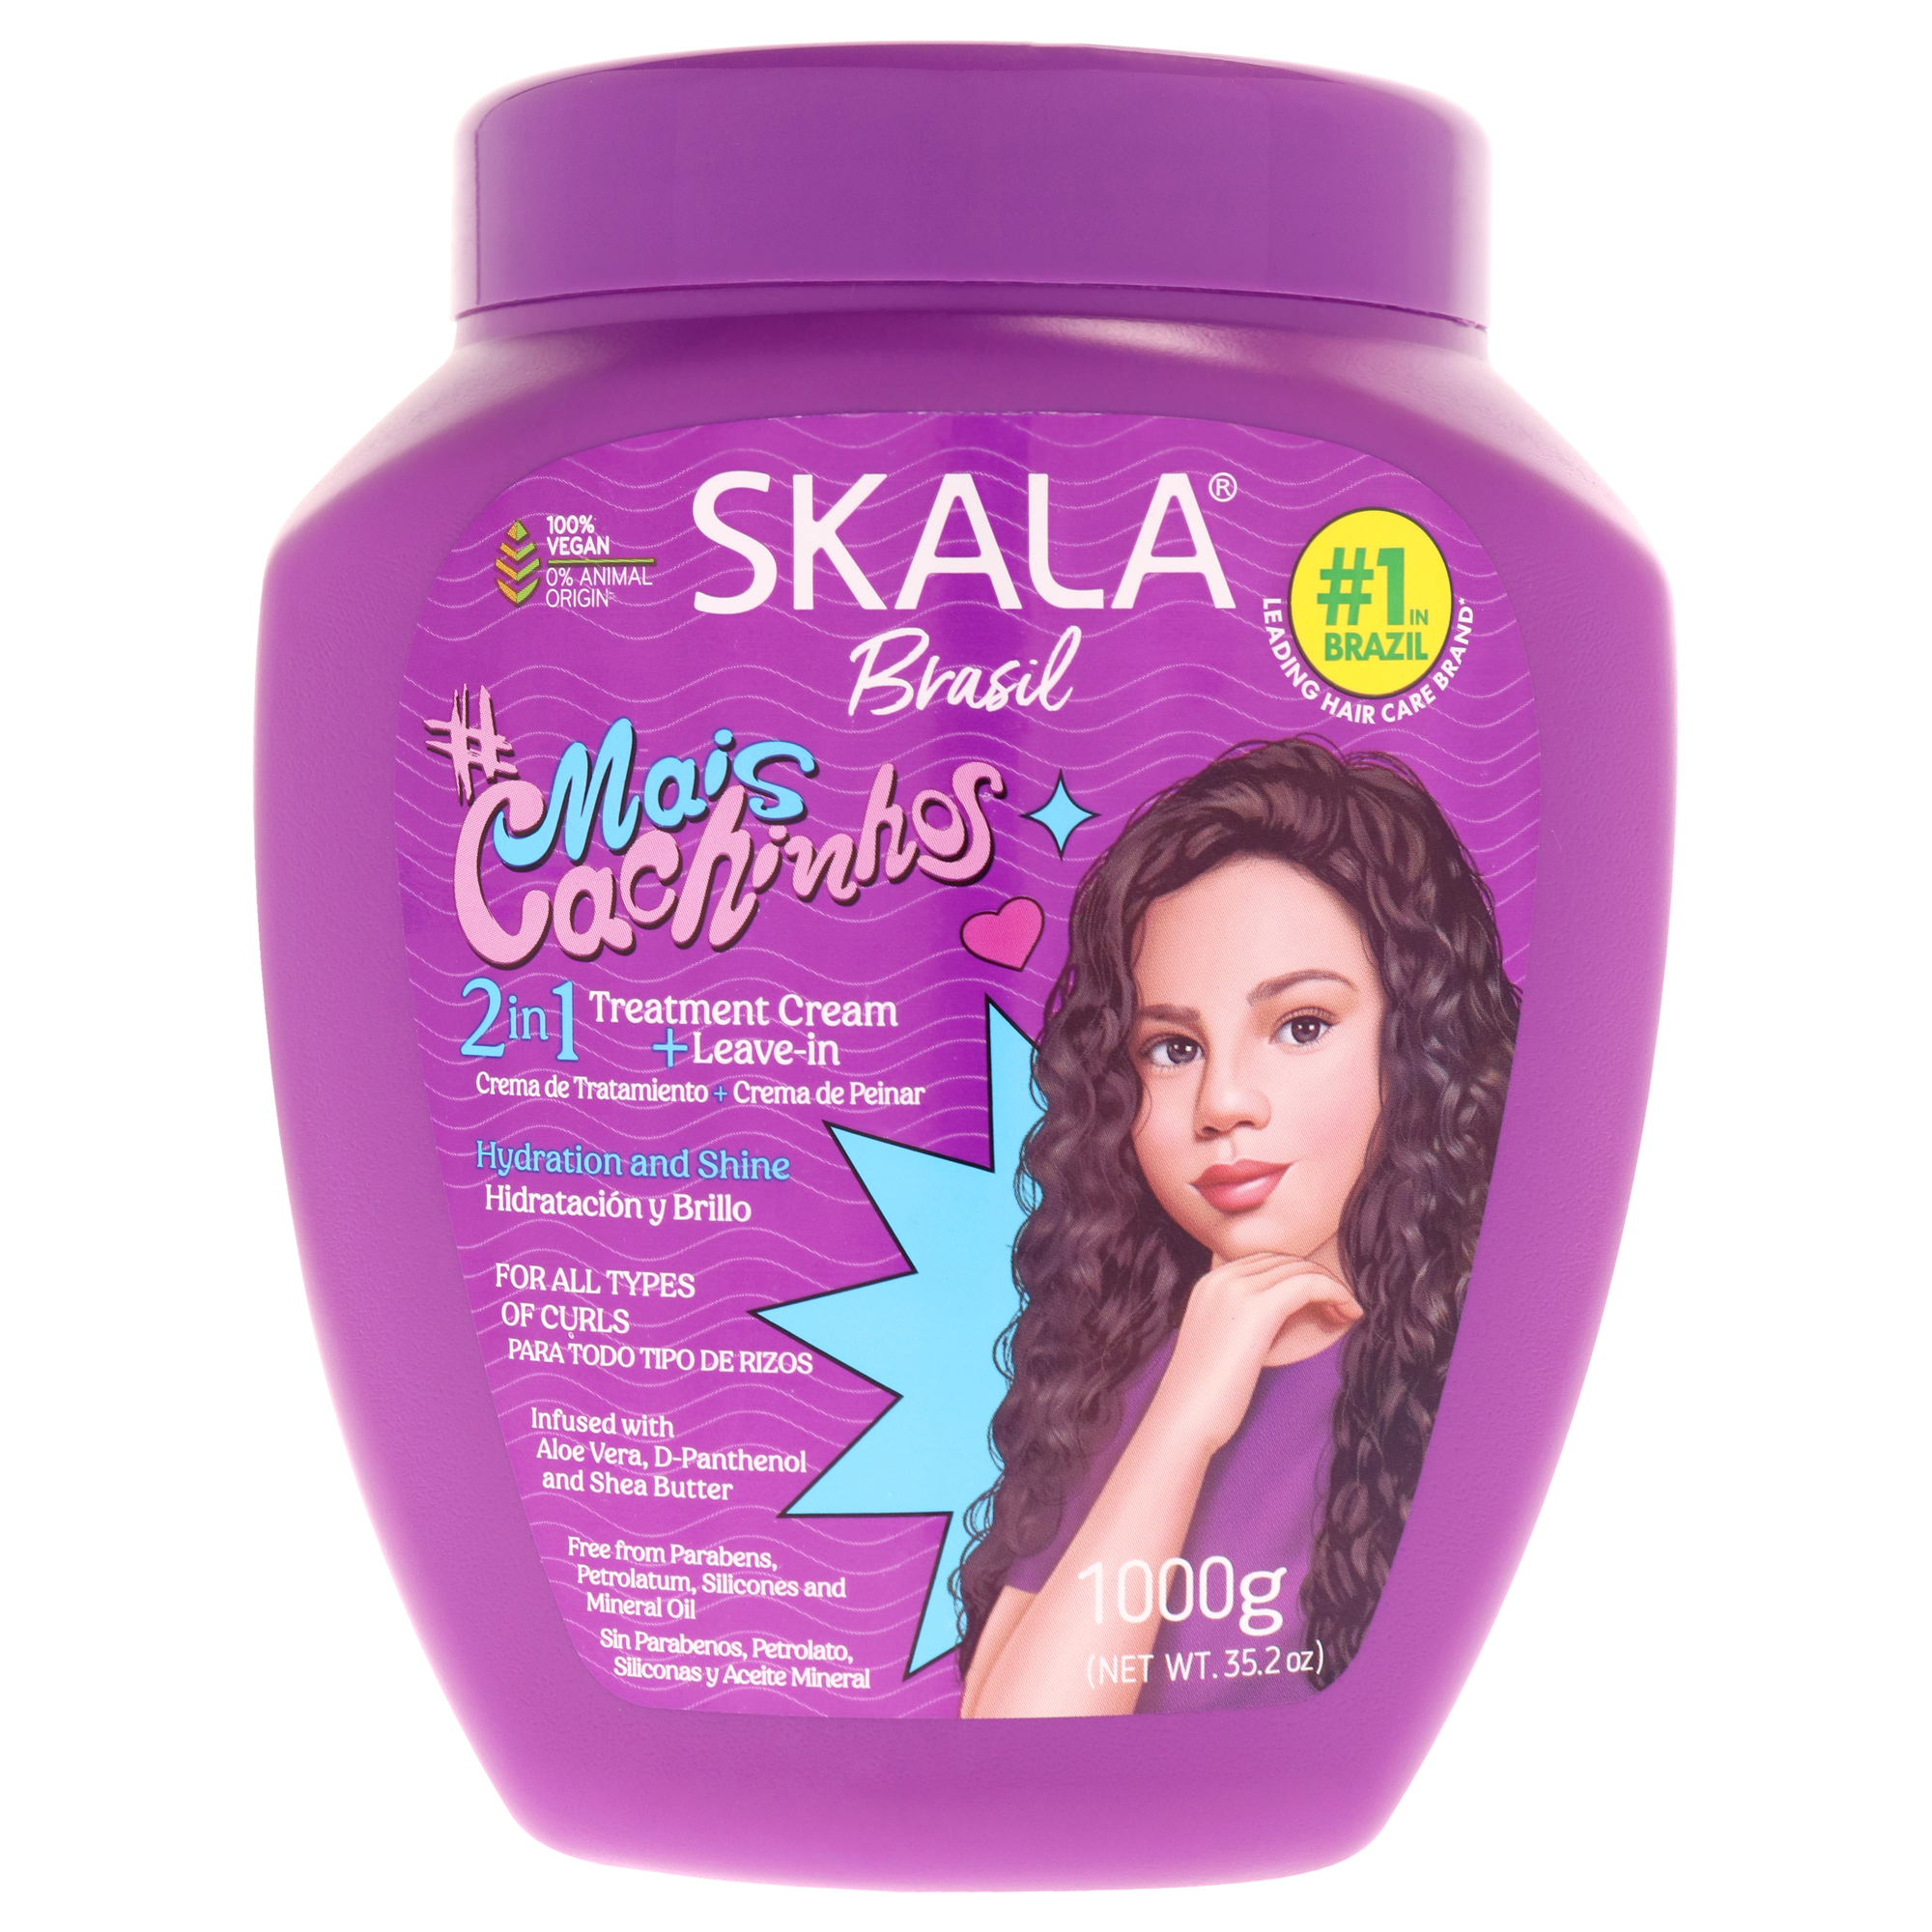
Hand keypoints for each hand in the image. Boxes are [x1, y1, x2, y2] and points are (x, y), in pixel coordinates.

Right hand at [1149, 1254, 1362, 1457]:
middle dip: (1317, 1279)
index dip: (1299, 1276)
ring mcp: (1237, 1289)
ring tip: (1347, 1312)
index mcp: (1210, 1282)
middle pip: (1285, 1261)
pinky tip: (1348, 1313)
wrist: (1185, 1415)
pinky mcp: (1258, 1308)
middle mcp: (1222, 1276)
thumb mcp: (1220, 1340)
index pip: (1267, 1261)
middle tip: (1340, 1307)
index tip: (1322, 1302)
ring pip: (1300, 1269)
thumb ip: (1240, 1319)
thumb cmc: (1204, 1392)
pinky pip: (1308, 1284)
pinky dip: (1335, 1293)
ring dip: (1331, 1286)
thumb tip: (1279, 1315)